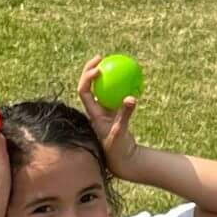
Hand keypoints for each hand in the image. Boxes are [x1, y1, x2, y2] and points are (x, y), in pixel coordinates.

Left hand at [76, 56, 138, 175]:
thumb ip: (125, 116)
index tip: (98, 69)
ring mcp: (103, 110)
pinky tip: (127, 74)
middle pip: (88, 85)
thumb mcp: (121, 133)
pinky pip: (114, 93)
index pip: (84, 92)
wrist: (122, 159)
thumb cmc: (118, 149)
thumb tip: (131, 98)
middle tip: (101, 56)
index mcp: (92, 114)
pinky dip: (118, 84)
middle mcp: (95, 110)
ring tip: (110, 60)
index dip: (87, 78)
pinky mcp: (113, 112)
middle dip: (90, 69)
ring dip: (103, 73)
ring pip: (100, 87)